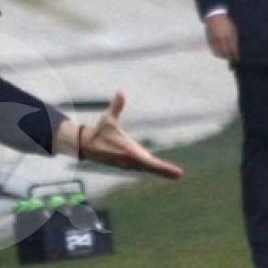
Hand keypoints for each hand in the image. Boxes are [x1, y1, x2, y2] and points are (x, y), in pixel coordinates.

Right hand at [62, 92, 183, 179]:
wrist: (88, 146)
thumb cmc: (100, 131)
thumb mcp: (107, 118)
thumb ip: (116, 106)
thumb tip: (120, 92)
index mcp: (126, 150)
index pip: (143, 158)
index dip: (154, 164)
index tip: (162, 166)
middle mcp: (129, 159)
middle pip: (150, 167)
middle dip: (164, 171)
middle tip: (179, 175)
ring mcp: (129, 163)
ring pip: (149, 169)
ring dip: (163, 172)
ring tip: (177, 175)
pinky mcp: (129, 164)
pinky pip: (145, 168)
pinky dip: (156, 171)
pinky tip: (166, 173)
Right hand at [203, 13, 238, 60]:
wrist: (215, 16)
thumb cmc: (227, 23)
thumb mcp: (233, 30)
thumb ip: (234, 39)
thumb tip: (236, 50)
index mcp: (229, 35)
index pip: (233, 49)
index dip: (235, 55)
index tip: (237, 59)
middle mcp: (221, 38)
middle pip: (226, 52)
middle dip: (229, 57)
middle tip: (232, 60)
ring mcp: (215, 39)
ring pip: (218, 52)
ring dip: (223, 56)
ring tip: (226, 57)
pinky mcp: (210, 40)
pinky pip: (213, 49)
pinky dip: (217, 53)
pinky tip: (220, 54)